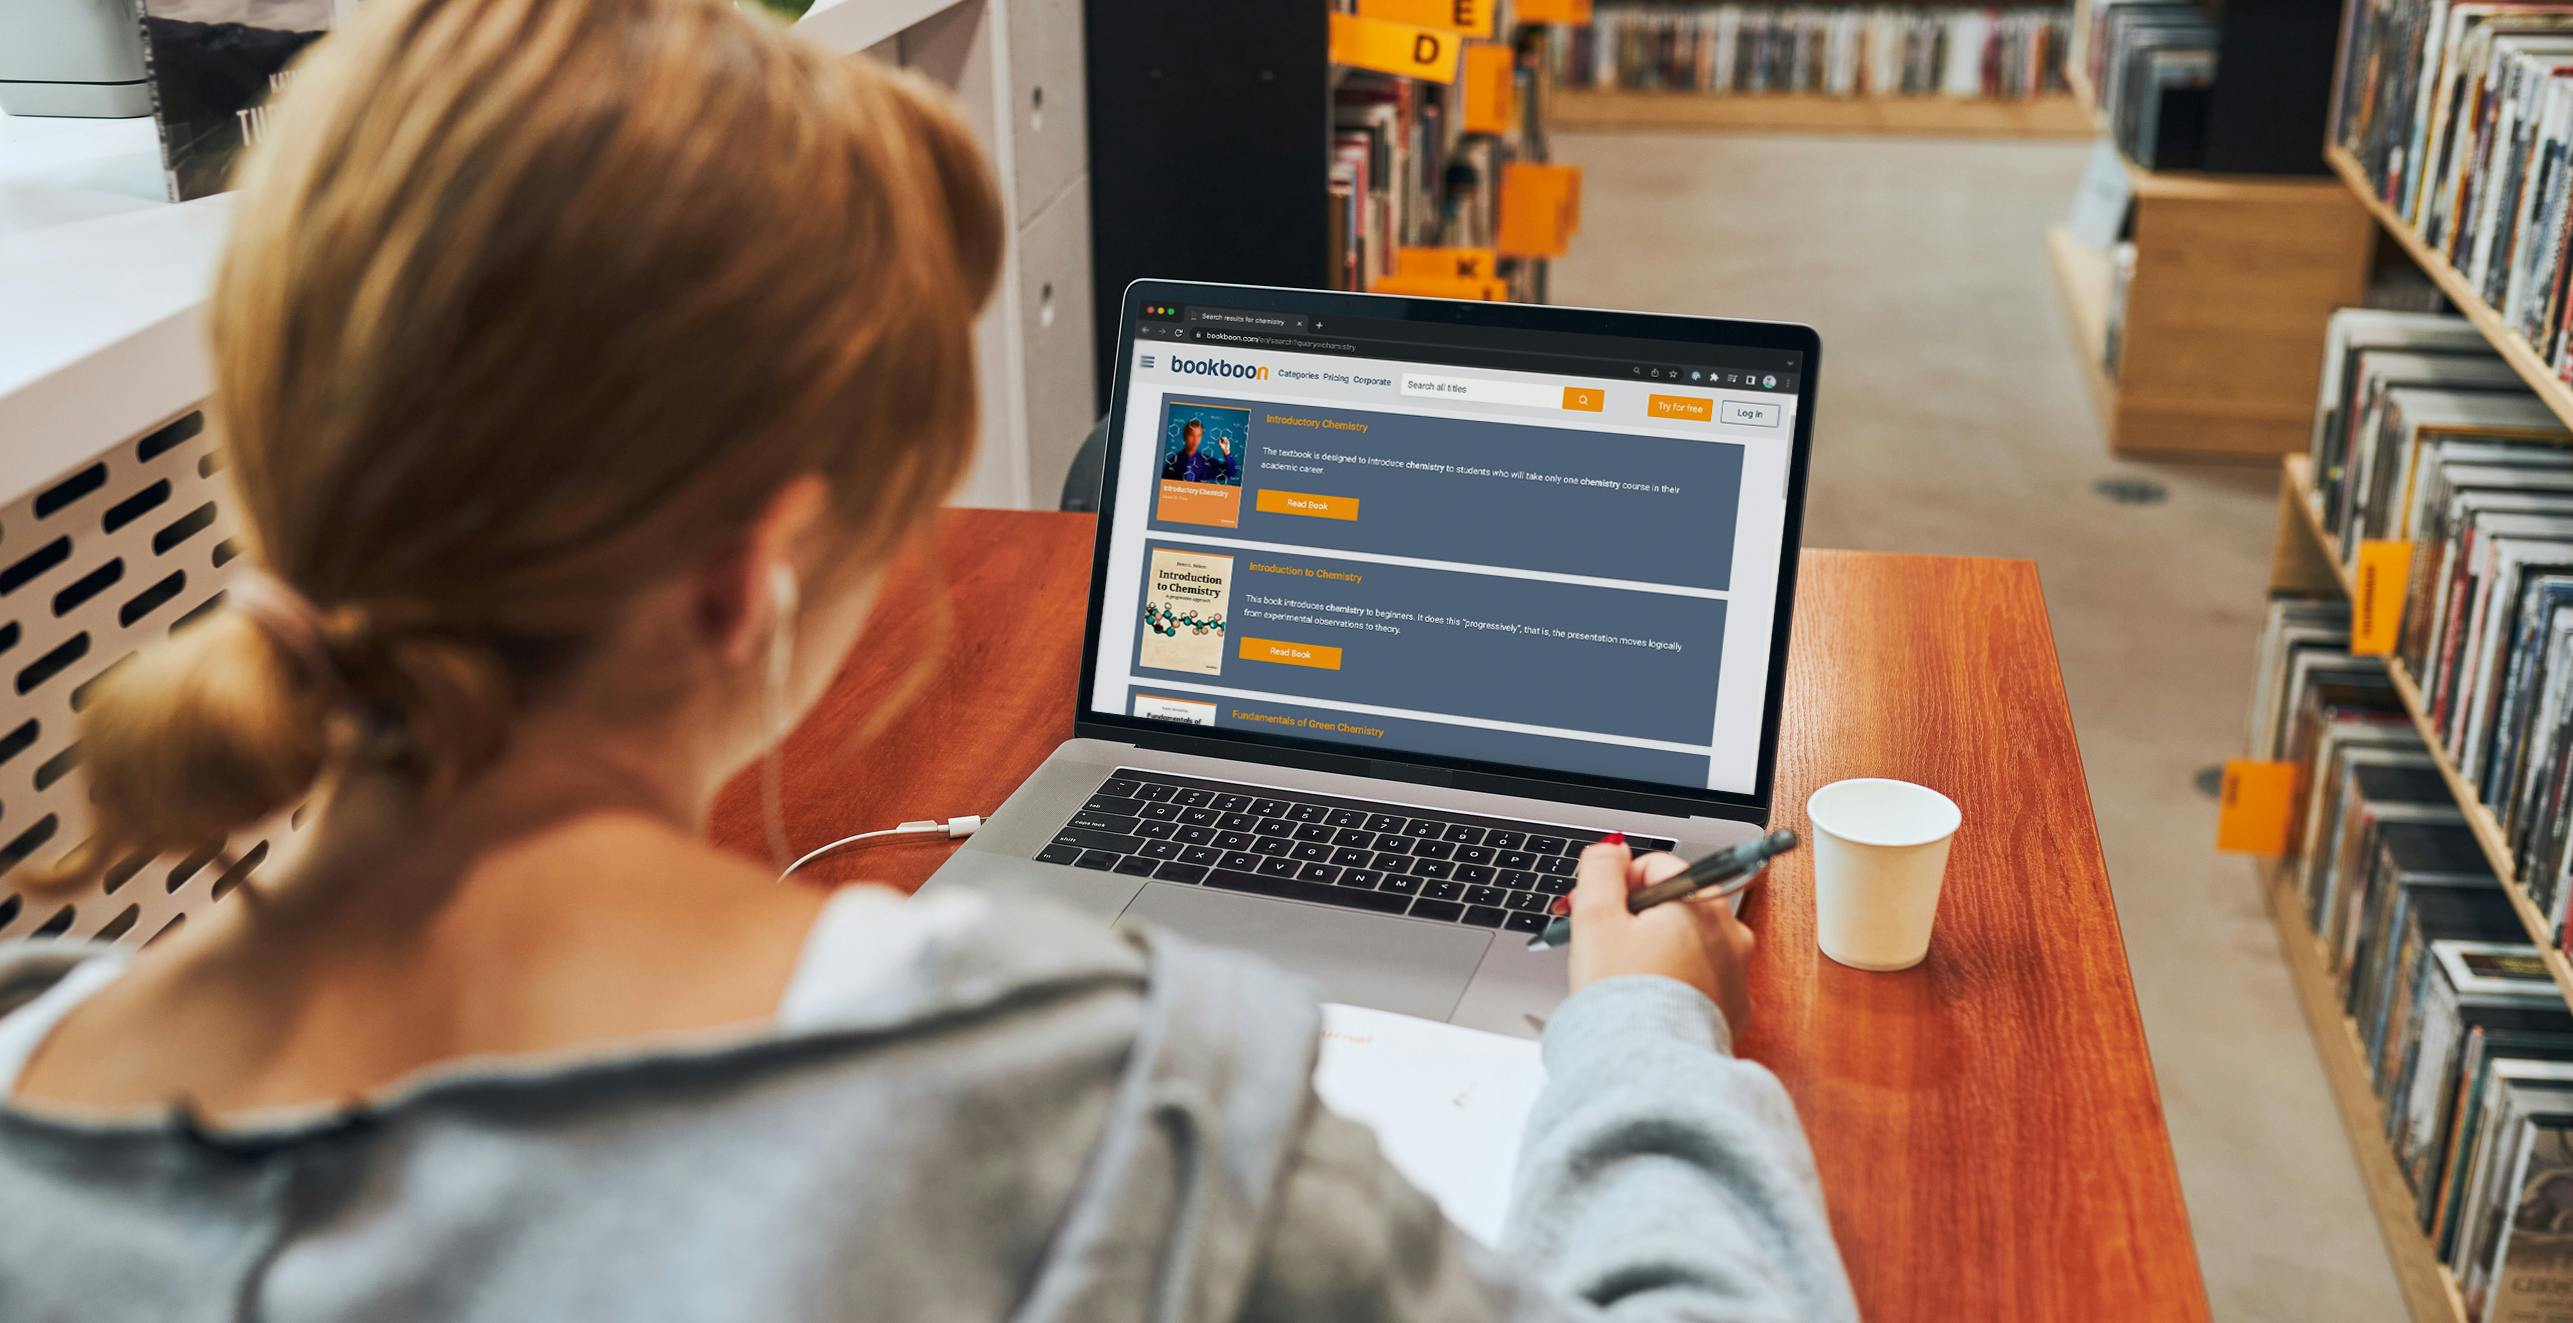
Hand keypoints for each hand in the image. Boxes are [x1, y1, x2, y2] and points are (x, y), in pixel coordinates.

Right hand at [1565, 837, 1754, 1036]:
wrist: (1647, 1069)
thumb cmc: (1623, 996)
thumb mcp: (1595, 918)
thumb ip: (1601, 870)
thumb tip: (1611, 848)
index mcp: (1701, 905)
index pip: (1658, 866)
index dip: (1619, 884)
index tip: (1597, 910)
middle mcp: (1730, 934)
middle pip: (1676, 905)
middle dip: (1636, 918)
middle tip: (1602, 944)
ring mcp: (1736, 975)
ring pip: (1688, 944)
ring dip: (1656, 950)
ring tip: (1624, 977)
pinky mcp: (1732, 1011)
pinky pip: (1700, 982)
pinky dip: (1676, 984)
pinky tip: (1648, 1000)